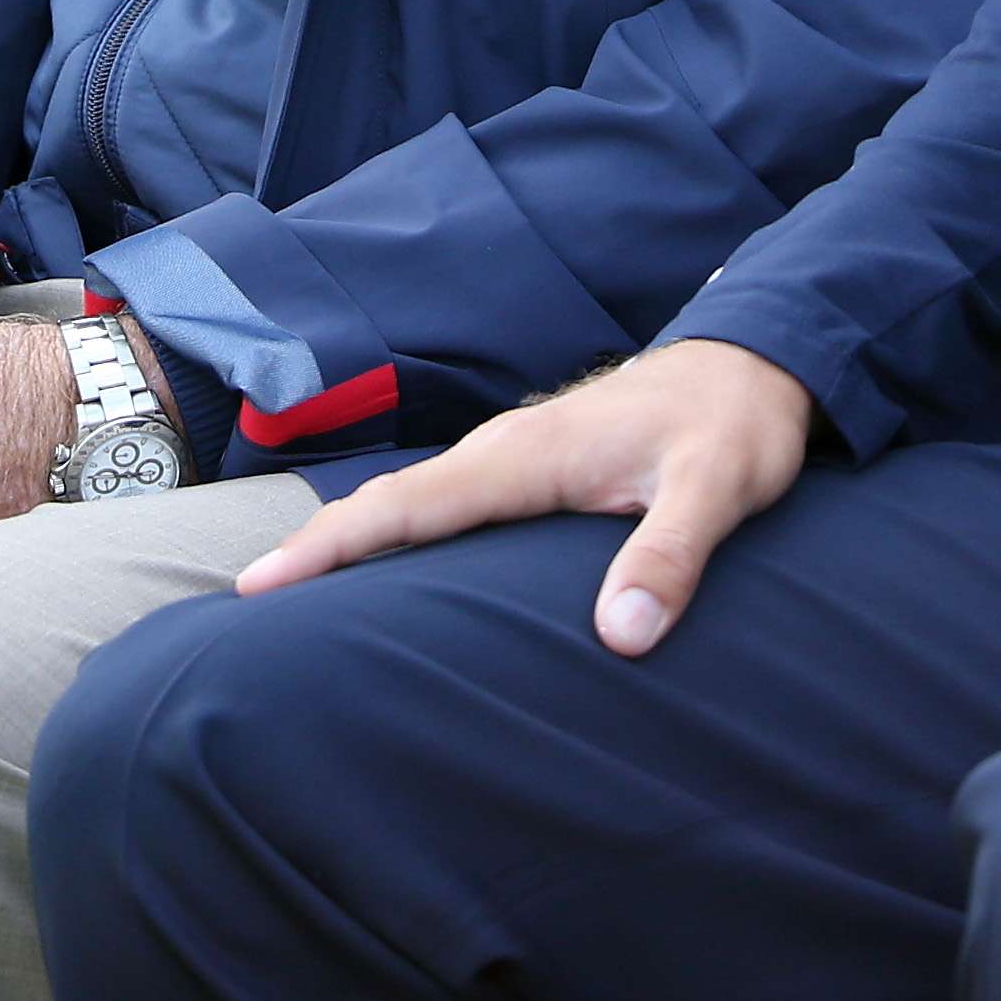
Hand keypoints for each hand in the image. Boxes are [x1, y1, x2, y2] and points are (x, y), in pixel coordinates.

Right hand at [233, 338, 811, 654]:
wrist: (756, 364)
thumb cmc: (733, 425)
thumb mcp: (717, 490)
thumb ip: (669, 556)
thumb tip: (621, 636)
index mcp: (528, 455)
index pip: (410, 506)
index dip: (333, 547)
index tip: (260, 583)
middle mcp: (506, 450)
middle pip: (391, 503)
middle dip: (317, 547)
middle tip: (244, 600)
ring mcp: (515, 456)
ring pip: (415, 501)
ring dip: (354, 541)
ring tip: (293, 592)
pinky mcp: (533, 468)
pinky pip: (447, 503)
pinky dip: (401, 531)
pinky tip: (393, 568)